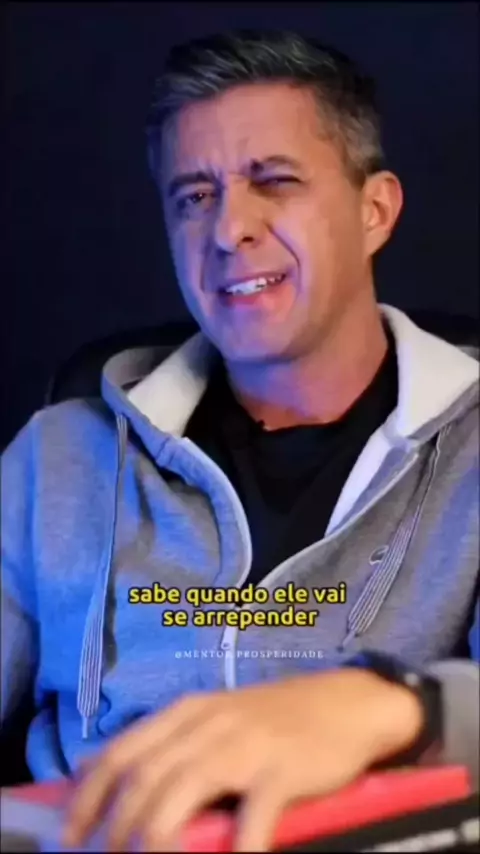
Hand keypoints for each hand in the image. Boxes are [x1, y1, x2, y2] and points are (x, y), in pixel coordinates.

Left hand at [64, 668, 421, 851]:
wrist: (345, 704)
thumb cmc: (276, 718)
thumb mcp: (216, 718)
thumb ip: (173, 743)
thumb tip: (121, 781)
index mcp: (188, 711)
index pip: (123, 750)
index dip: (90, 794)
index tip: (71, 831)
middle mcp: (208, 723)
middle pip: (145, 776)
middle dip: (116, 825)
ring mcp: (246, 745)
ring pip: (183, 791)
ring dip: (156, 836)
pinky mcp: (282, 769)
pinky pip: (253, 812)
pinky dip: (238, 846)